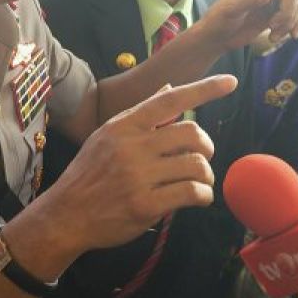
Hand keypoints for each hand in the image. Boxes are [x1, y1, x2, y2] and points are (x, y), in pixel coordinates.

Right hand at [47, 75, 234, 251]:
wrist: (66, 215)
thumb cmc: (89, 174)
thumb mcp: (107, 137)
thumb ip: (140, 115)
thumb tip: (168, 87)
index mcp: (123, 126)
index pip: (170, 100)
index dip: (204, 89)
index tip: (230, 82)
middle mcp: (132, 147)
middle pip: (192, 133)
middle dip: (206, 146)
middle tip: (201, 156)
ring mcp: (139, 176)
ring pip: (196, 165)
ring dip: (206, 175)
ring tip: (198, 181)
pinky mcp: (146, 205)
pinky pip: (191, 193)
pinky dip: (203, 196)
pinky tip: (197, 197)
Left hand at [193, 0, 297, 50]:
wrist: (216, 39)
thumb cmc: (217, 21)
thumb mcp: (229, 11)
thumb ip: (247, 0)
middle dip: (289, 11)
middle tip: (274, 26)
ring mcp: (271, 1)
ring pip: (295, 7)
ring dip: (289, 22)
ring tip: (273, 34)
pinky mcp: (273, 15)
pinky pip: (293, 18)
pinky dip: (292, 28)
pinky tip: (284, 37)